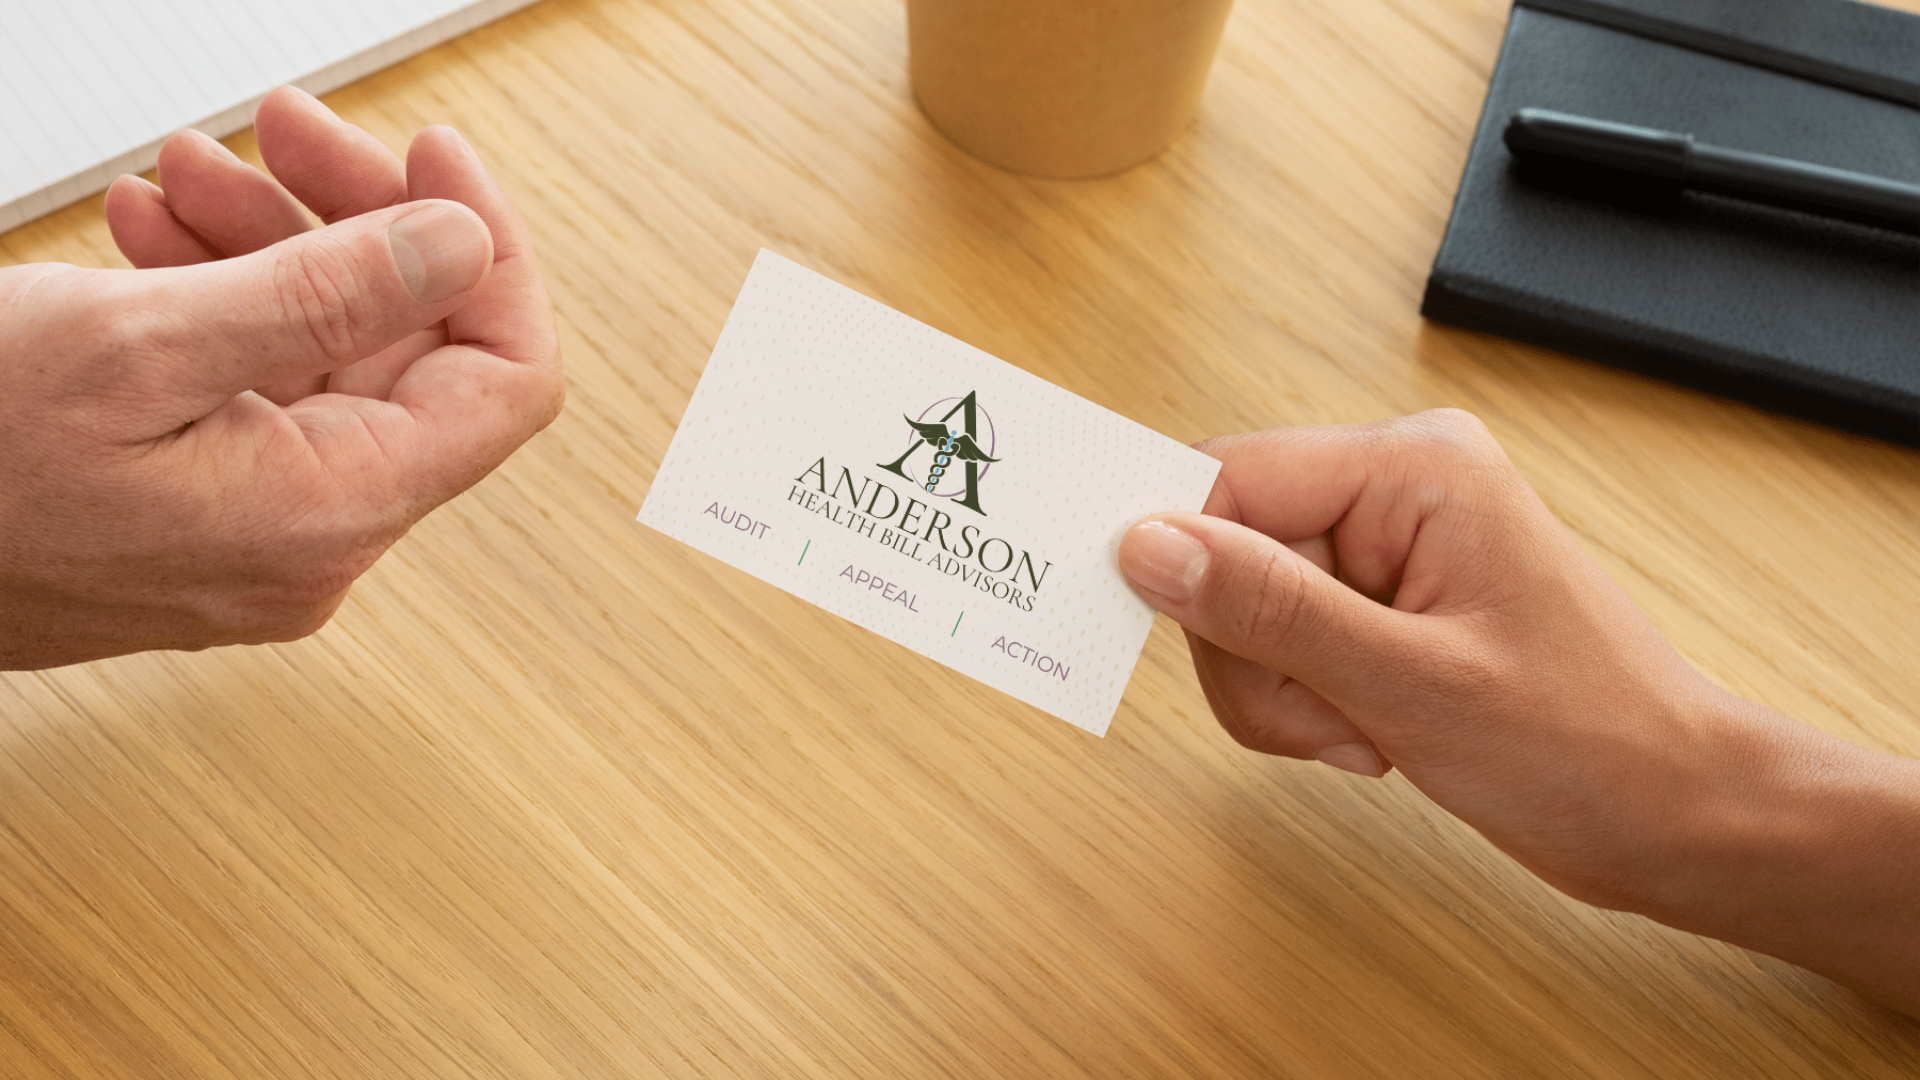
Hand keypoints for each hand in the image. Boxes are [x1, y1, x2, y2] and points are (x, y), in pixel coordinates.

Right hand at [0, 87, 562, 669]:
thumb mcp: (137, 347)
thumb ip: (325, 296)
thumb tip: (464, 248)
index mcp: (329, 512)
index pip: (505, 381)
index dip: (490, 253)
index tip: (435, 159)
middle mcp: (314, 541)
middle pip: (413, 353)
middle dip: (354, 220)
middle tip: (279, 131)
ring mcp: (259, 536)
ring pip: (326, 359)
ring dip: (273, 245)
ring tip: (184, 173)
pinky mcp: (202, 516)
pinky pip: (255, 392)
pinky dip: (221, 302)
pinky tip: (153, 236)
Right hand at [1117, 410, 1919, 1012]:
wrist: (1672, 814)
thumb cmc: (1585, 741)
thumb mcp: (1409, 681)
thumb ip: (1269, 607)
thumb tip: (1148, 544)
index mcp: (1412, 469)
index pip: (1231, 475)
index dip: (1177, 552)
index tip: (1132, 615)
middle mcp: (1394, 491)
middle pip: (1226, 549)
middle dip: (1250, 652)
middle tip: (1326, 714)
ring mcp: (1387, 550)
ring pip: (1243, 608)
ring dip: (1277, 692)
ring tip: (1362, 732)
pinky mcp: (1382, 606)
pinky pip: (1280, 643)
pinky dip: (1300, 704)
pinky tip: (1371, 734)